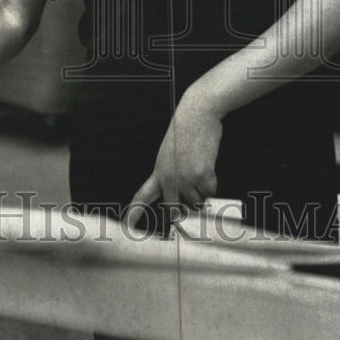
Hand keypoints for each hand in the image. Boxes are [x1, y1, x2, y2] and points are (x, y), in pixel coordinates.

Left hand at [126, 87, 222, 228]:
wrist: (197, 113)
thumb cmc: (186, 132)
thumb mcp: (171, 154)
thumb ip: (173, 176)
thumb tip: (186, 200)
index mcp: (159, 171)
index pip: (142, 196)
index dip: (134, 213)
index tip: (127, 226)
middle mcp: (169, 178)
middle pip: (175, 208)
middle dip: (185, 210)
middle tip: (192, 199)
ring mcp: (185, 177)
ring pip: (197, 201)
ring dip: (202, 191)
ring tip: (200, 168)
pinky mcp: (201, 174)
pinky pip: (210, 192)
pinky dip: (212, 183)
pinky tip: (207, 166)